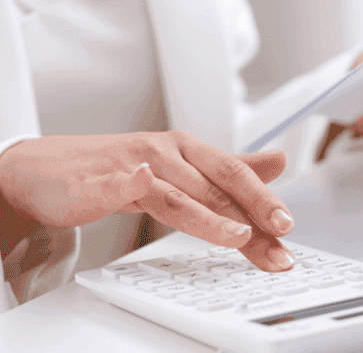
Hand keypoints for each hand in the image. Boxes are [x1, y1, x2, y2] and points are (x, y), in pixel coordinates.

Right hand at [0, 132, 295, 270]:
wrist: (50, 169)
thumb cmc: (122, 167)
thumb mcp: (184, 166)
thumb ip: (231, 169)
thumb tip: (279, 162)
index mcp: (190, 150)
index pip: (235, 176)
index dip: (264, 200)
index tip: (287, 228)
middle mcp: (168, 153)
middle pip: (216, 187)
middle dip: (252, 214)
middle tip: (279, 238)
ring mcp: (133, 164)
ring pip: (178, 194)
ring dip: (210, 216)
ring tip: (239, 236)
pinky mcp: (98, 181)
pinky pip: (118, 183)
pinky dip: (130, 183)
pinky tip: (142, 183)